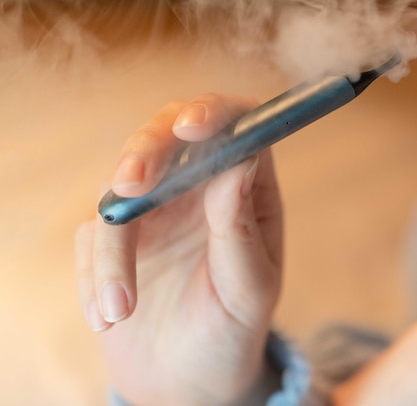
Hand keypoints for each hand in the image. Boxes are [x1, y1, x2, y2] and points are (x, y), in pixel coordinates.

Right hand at [76, 94, 283, 405]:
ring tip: (122, 308)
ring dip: (115, 250)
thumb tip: (241, 160)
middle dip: (145, 151)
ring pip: (120, 187)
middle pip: (167, 133)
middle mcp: (200, 184)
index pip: (236, 124)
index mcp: (247, 186)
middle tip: (128, 183)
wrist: (187, 379)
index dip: (214, 112)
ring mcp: (155, 205)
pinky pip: (93, 236)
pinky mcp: (115, 233)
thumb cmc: (232, 330)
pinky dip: (98, 276)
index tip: (191, 126)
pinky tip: (111, 315)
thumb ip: (240, 226)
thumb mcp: (248, 288)